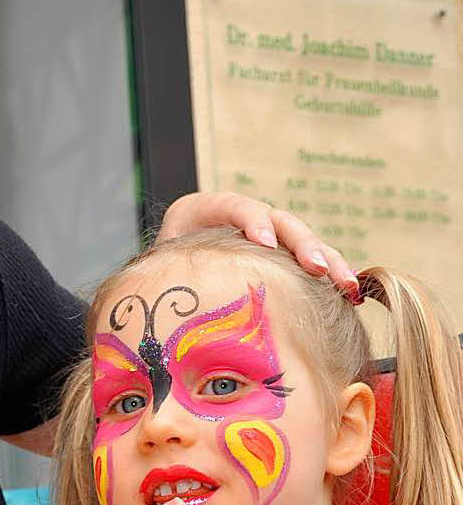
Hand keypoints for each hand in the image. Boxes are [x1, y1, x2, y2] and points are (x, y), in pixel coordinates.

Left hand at [159, 191, 358, 296]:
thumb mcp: (156, 267)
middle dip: (300, 242)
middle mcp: (240, 218)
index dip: (252, 220)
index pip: (231, 205)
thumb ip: (161, 271)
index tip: (264, 243)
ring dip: (327, 260)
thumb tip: (168, 299)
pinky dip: (329, 274)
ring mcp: (263, 234)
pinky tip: (349, 294)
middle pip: (277, 220)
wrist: (164, 275)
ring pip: (301, 239)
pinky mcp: (279, 255)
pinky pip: (308, 260)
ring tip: (346, 285)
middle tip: (316, 267)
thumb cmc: (156, 274)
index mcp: (201, 211)